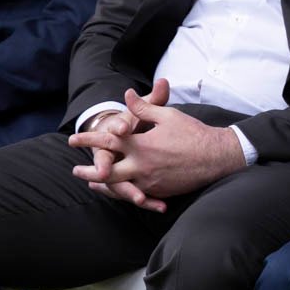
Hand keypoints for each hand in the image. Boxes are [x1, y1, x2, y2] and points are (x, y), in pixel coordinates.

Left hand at [69, 79, 243, 211]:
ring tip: (92, 182)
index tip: (73, 139)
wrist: (216, 157)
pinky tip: (119, 190)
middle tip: (75, 170)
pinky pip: (136, 194)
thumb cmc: (193, 133)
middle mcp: (142, 166)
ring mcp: (150, 181)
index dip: (89, 139)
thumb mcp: (168, 116)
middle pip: (106, 172)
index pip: (108, 141)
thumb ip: (144, 108)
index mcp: (142, 145)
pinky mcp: (160, 191)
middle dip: (88, 171)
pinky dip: (124, 191)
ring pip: (119, 187)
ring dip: (103, 185)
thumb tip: (127, 95)